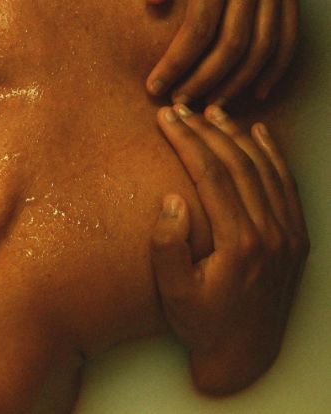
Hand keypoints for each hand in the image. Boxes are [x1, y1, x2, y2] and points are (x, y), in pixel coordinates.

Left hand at [142, 0, 298, 103]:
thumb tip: (154, 0)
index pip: (200, 25)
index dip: (177, 62)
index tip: (155, 87)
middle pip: (234, 44)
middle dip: (204, 81)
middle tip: (179, 105)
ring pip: (265, 46)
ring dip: (238, 83)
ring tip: (209, 107)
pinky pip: (290, 35)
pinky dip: (275, 68)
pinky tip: (255, 91)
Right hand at [151, 104, 308, 394]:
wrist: (245, 353)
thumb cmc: (202, 322)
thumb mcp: (173, 293)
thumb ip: (168, 248)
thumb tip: (173, 200)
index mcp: (239, 243)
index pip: (211, 175)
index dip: (186, 141)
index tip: (165, 118)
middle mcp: (270, 233)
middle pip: (237, 164)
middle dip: (205, 130)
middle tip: (180, 108)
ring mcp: (288, 234)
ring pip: (264, 169)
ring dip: (236, 136)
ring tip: (211, 111)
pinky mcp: (296, 238)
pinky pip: (287, 185)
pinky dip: (273, 155)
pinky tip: (258, 133)